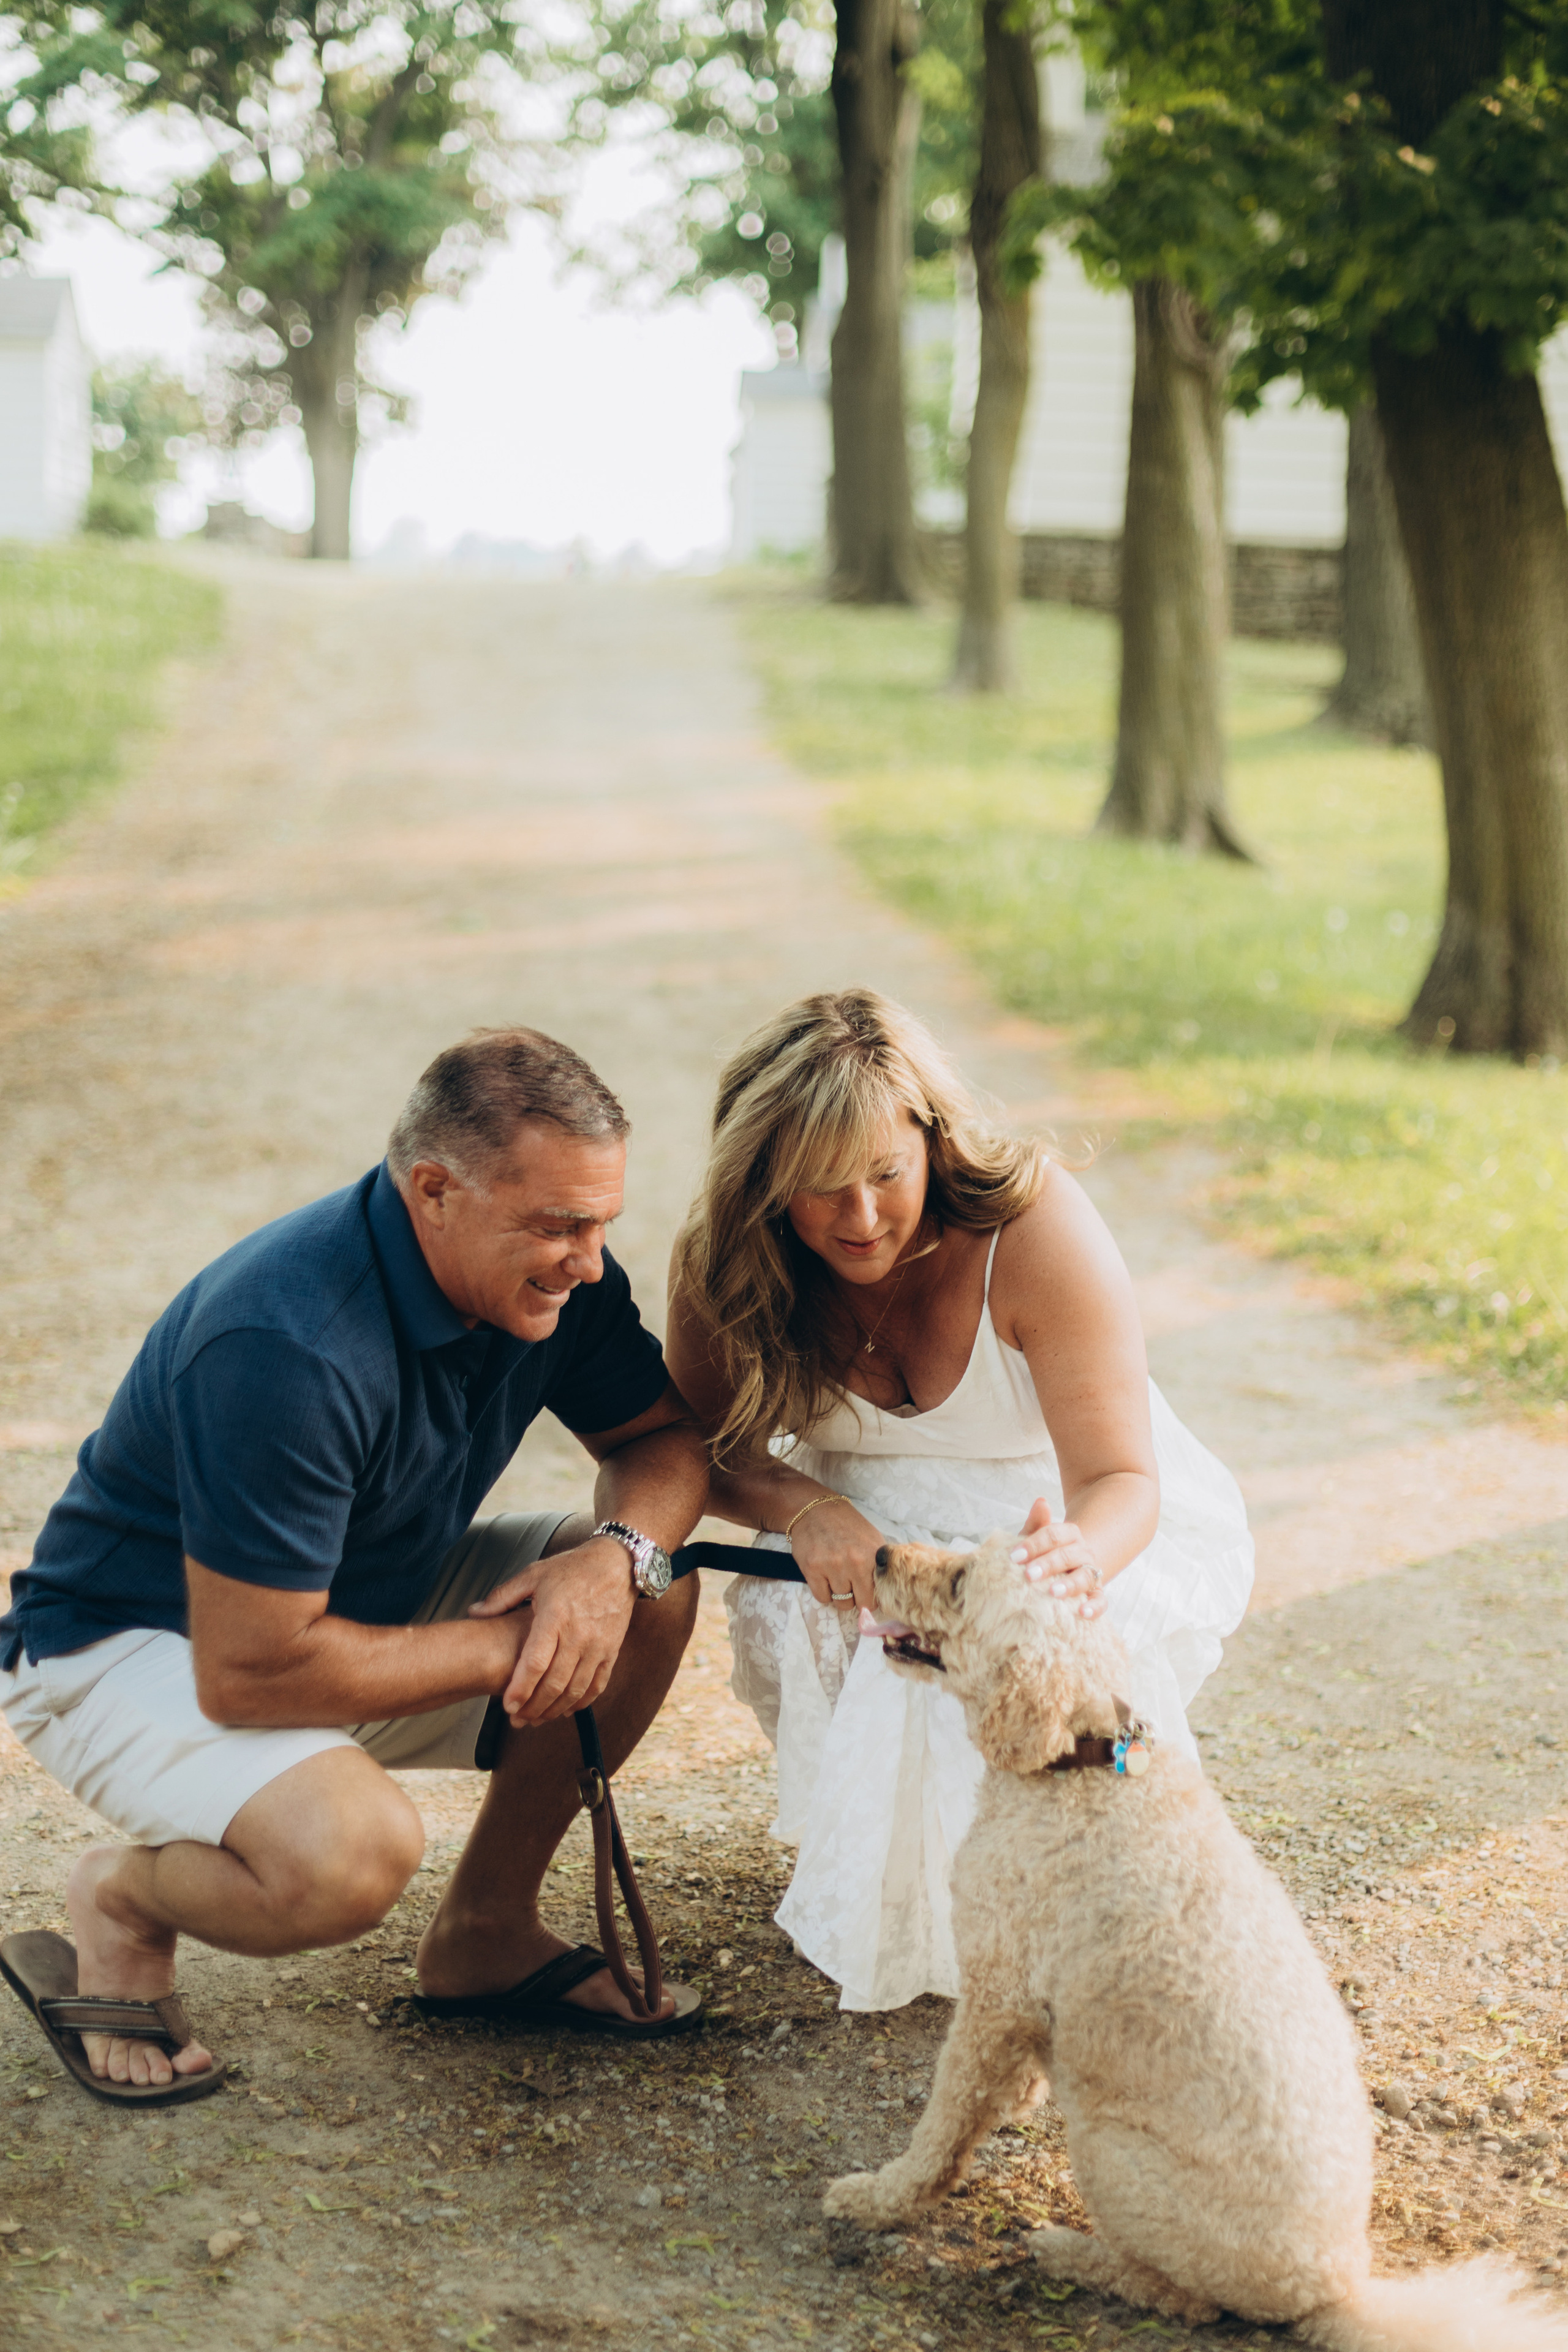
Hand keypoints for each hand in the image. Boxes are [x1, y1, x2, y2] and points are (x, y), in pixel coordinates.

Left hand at [469, 1535, 635, 1724]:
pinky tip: (566, 1710)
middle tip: (517, 1720)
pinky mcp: (612, 1650)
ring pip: (576, 1689)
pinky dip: (581, 1702)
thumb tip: (474, 1612)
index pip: (536, 1662)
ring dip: (555, 1710)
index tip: (508, 1705)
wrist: (618, 1564)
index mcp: (555, 1616)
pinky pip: (597, 1685)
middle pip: (555, 1683)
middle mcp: (578, 1635)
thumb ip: (502, 1596)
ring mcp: (598, 1645)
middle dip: (534, 1707)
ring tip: (537, 1719)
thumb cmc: (572, 1568)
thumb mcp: (534, 1575)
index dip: (521, 1688)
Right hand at [789, 1495, 885, 1612]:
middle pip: (861, 1603)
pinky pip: (822, 1598)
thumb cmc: (847, 1525)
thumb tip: (886, 1592)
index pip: (878, 1595)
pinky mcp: (812, 1569)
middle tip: (852, 1587)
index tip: (867, 1592)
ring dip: (840, 1595)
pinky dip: (824, 1592)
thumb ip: (880, 1565)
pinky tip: (825, 1579)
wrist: (816, 1509)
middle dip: (858, 1599)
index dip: (873, 1597)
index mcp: (873, 1556)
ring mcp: (832, 1566)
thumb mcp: (872, 1539)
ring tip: (837, 1579)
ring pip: (841, 1603)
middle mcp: (855, 1562)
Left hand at [1010, 1497, 1106, 1619]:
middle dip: (1048, 1565)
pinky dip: (1095, 1607)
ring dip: (1070, 1584)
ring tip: (1053, 1592)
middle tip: (1029, 1575)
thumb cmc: (1045, 1554)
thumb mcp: (1036, 1539)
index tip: (1014, 1556)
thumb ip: (1036, 1523)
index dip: (1034, 1544)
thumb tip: (1041, 1501)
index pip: (1053, 1535)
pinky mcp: (1096, 1594)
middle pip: (1067, 1555)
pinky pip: (1101, 1600)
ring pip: (1085, 1576)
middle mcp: (1083, 1552)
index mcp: (1069, 1534)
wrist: (1068, 1567)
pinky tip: (1083, 1613)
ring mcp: (1091, 1572)